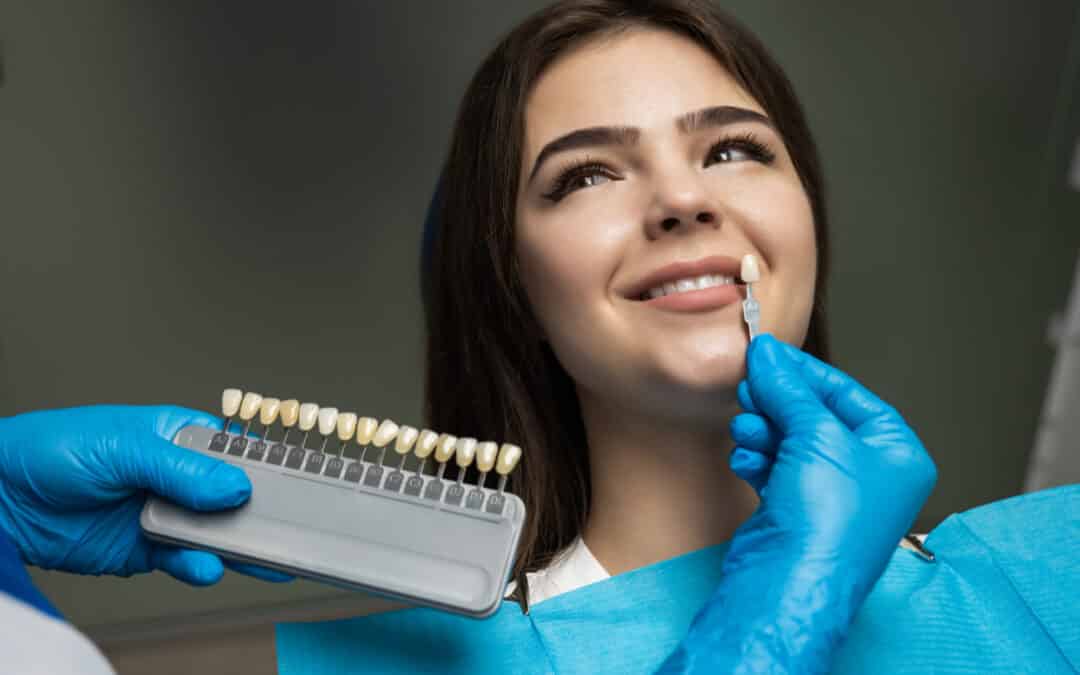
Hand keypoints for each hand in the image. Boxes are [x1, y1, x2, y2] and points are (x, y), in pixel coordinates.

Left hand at [0, 404, 291, 584]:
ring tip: (256, 555)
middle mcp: (179, 477)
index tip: (293, 482)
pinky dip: (199, 566)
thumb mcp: (123, 447)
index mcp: (180, 437)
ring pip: (216, 532)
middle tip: (284, 527)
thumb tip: (233, 486)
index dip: (264, 466)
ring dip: (235, 545)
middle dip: (258, 512)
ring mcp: (165, 513)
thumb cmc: (53, 450)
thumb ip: (181, 469)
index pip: (236, 450)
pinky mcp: (148, 550)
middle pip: (234, 496)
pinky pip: (185, 560)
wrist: (1, 499)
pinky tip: (205, 565)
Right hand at [659, 334, 936, 672]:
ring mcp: (830, 495)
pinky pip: (774, 468)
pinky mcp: (795, 511)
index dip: (806, 373)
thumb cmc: (828, 521)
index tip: (769, 354)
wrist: (789, 582)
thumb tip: (768, 355)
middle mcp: (868, 475)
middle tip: (749, 387)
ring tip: (747, 430)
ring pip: (790, 441)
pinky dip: (757, 459)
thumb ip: (790, 389)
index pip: (849, 395)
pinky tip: (746, 459)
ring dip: (763, 430)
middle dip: (779, 403)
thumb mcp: (817, 435)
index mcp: (897, 455)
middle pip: (816, 417)